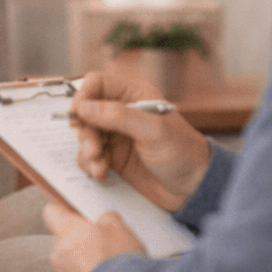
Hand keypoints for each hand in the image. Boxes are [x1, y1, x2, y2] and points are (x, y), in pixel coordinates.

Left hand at [42, 201, 145, 271]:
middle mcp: (59, 253)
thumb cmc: (117, 259)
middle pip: (64, 240)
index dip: (63, 210)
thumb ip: (106, 218)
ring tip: (107, 264)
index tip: (73, 211)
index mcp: (66, 230)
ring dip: (84, 262)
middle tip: (102, 241)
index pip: (51, 212)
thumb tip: (105, 221)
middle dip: (81, 239)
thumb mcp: (118, 226)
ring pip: (70, 263)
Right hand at [69, 71, 211, 211]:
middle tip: (94, 150)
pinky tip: (102, 173)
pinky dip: (91, 165)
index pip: (97, 84)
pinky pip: (89, 156)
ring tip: (100, 166)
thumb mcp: (153, 130)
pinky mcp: (113, 157)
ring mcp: (116, 135)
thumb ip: (118, 116)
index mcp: (134, 94)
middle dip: (85, 132)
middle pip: (86, 112)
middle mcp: (122, 112)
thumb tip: (84, 107)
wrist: (193, 187)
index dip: (83, 96)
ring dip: (87, 152)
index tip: (78, 116)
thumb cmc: (183, 153)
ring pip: (85, 135)